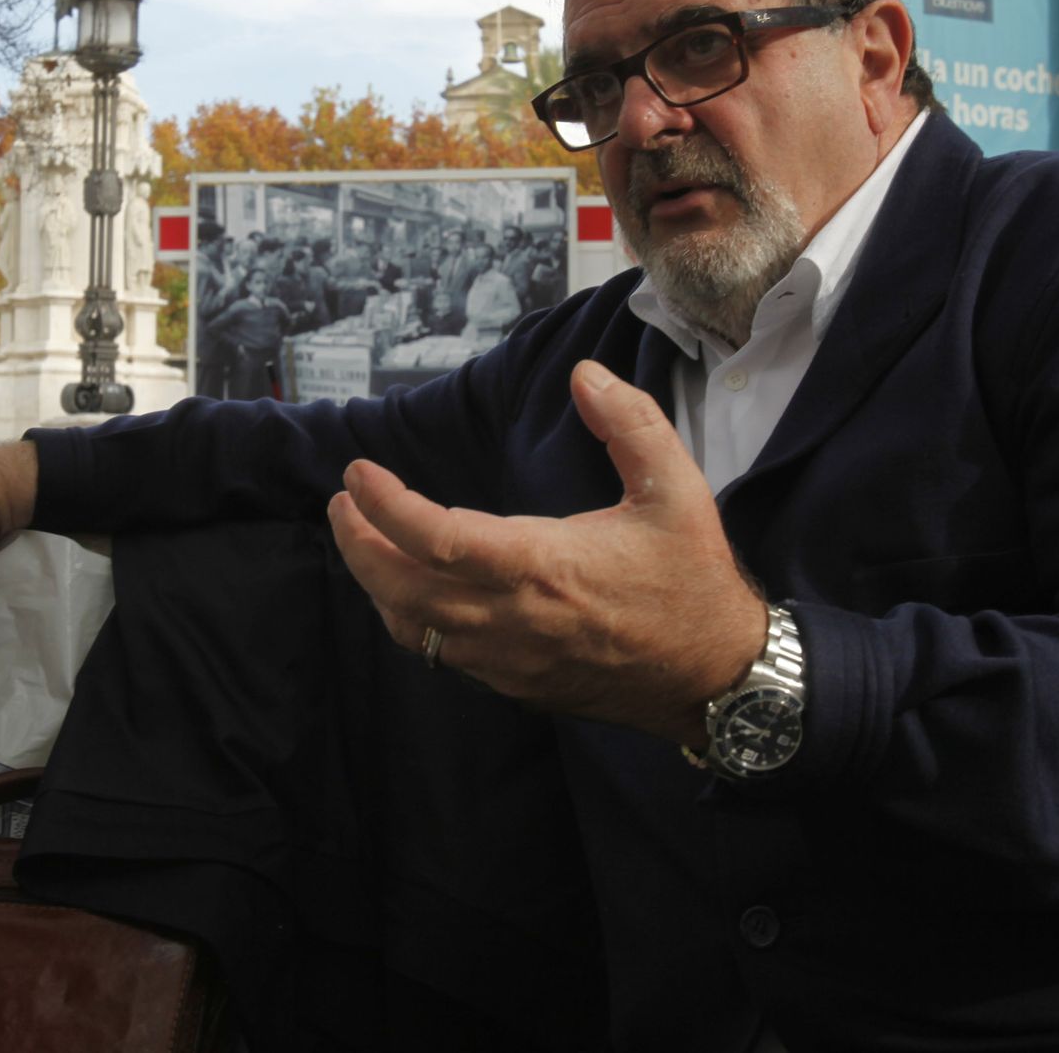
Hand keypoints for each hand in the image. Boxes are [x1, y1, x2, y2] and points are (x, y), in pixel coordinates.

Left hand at [327, 360, 766, 745]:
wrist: (715, 677)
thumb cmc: (693, 581)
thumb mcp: (676, 488)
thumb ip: (629, 422)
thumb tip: (584, 375)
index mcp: (544, 566)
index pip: (435, 538)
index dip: (384, 505)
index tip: (357, 473)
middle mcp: (513, 619)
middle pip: (402, 589)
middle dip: (358, 545)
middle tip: (343, 503)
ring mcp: (509, 659)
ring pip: (413, 628)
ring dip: (378, 583)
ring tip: (365, 538)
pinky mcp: (515, 683)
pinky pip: (440, 654)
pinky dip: (411, 617)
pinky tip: (413, 587)